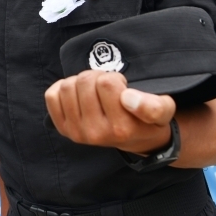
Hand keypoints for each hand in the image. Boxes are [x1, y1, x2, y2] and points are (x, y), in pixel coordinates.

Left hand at [45, 71, 175, 154]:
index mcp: (121, 128)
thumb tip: (127, 98)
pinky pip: (52, 95)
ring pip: (67, 86)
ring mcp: (77, 133)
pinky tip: (79, 95)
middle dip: (98, 77)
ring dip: (81, 82)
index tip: (124, 89)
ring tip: (95, 91)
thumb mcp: (163, 111)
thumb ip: (153, 106)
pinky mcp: (63, 128)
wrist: (134, 138)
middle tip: (108, 88)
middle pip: (85, 80)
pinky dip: (63, 88)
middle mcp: (96, 133)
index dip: (116, 78)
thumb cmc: (147, 119)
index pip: (107, 83)